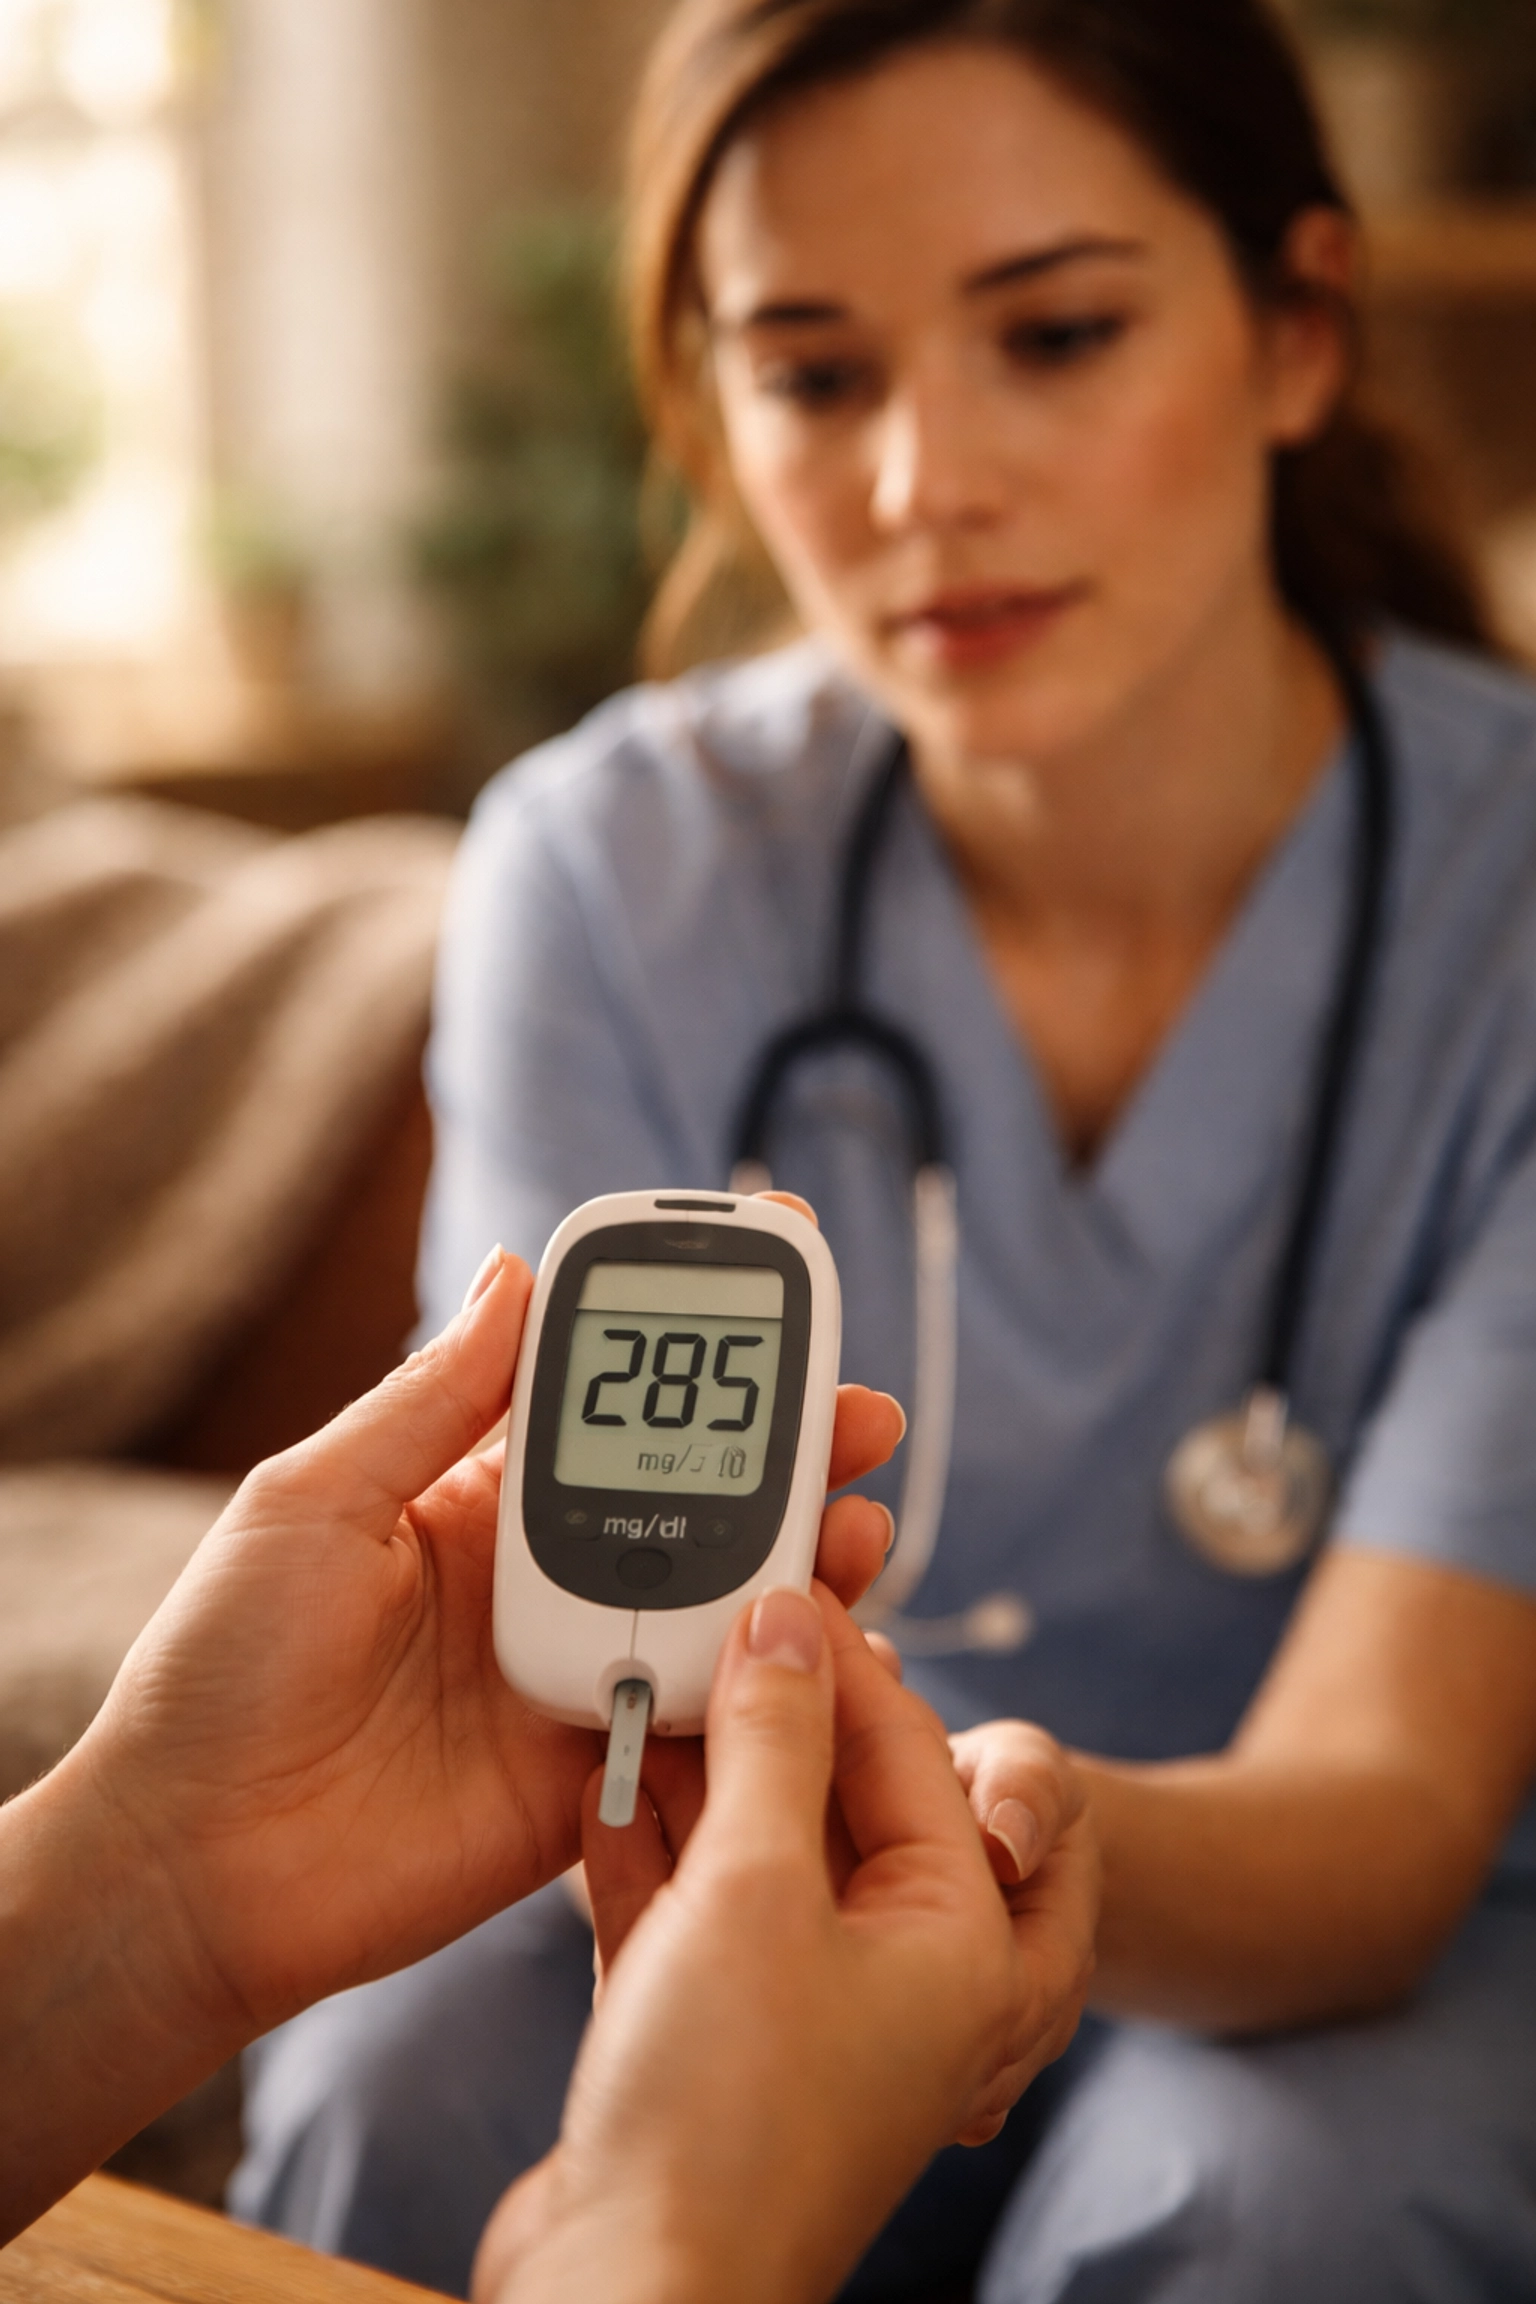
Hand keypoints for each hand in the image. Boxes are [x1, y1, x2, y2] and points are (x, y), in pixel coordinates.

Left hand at [0, 1244, 900, 2235]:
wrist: (194, 1870)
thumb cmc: (221, 1672)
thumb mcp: (314, 1502)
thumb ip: (430, 1400)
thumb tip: (515, 1272)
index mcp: (473, 1496)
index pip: (601, 1397)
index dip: (683, 1341)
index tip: (764, 1284)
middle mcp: (541, 1573)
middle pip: (692, 1491)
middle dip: (783, 1444)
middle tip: (858, 1411)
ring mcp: (576, 1667)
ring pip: (718, 1594)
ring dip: (798, 1550)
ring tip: (859, 1512)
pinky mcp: (593, 1764)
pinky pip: (703, 1711)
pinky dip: (769, 1673)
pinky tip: (820, 1637)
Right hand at [474, 1587, 1098, 2303]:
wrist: (622, 2302)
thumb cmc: (725, 2108)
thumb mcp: (757, 1888)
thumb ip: (775, 1740)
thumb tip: (789, 1619)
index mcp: (960, 1940)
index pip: (909, 1752)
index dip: (835, 1656)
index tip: (771, 1577)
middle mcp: (897, 1980)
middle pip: (839, 1802)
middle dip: (767, 1718)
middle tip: (700, 1631)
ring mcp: (803, 2018)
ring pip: (760, 1858)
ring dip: (697, 1778)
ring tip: (641, 1690)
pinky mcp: (714, 2052)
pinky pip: (697, 1922)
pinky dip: (652, 1856)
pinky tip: (601, 1785)